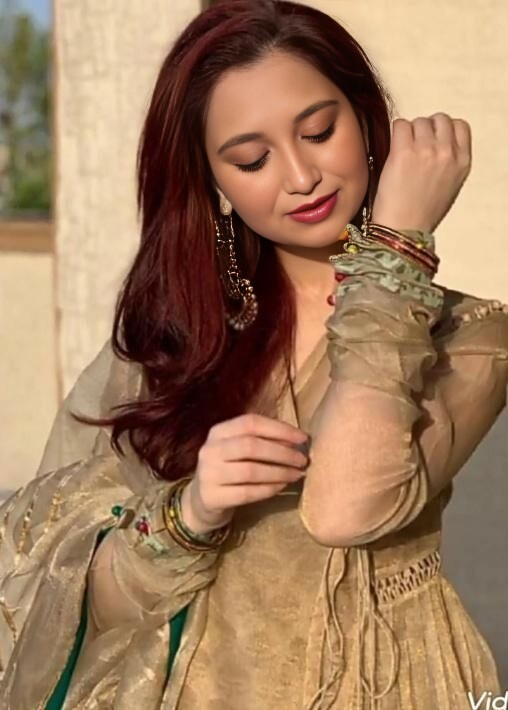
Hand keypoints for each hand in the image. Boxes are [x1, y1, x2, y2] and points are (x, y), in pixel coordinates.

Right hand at [180, 413, 309, 532]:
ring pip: (250, 471)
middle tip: (302, 460)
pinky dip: (269, 489)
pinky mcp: (212, 497)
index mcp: (218, 432)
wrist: (202, 500)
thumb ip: (262, 441)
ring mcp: (208, 474)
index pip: (250, 423)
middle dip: (282, 453)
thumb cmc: (229, 469)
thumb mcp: (238, 449)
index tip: (303, 438)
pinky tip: (282, 487)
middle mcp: (210, 450)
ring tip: (297, 475)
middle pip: (251, 446)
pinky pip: (247, 492)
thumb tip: (297, 441)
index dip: (279, 429)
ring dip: (279, 472)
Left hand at [371, 113, 471, 232]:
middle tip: (414, 147)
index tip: (432, 141)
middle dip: (426, 128)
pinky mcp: (403, 152)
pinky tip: (393, 152)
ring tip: (403, 153)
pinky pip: (400, 125)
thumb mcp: (450, 186)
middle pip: (439, 119)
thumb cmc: (422, 213)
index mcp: (463, 162)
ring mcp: (426, 150)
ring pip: (419, 121)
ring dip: (409, 132)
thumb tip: (436, 141)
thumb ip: (449, 161)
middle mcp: (447, 153)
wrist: (404, 230)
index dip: (443, 130)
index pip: (459, 126)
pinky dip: (395, 133)